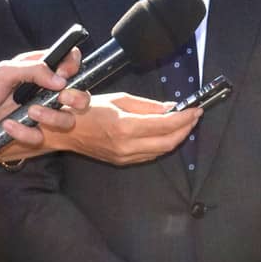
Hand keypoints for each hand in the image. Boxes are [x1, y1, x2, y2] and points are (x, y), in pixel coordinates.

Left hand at [0, 48, 87, 143]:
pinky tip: (8, 125)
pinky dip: (23, 132)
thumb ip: (34, 70)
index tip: (65, 73)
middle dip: (77, 97)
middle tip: (62, 96)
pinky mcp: (30, 132)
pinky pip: (40, 137)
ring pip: (66, 120)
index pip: (71, 64)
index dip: (74, 67)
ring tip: (30, 112)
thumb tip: (61, 81)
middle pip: (80, 95)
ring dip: (51, 117)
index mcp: (41, 71)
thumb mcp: (6, 71)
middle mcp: (45, 92)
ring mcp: (40, 113)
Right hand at [44, 93, 201, 165]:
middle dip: (186, 129)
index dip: (185, 117)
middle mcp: (127, 145)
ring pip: (162, 151)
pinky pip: (150, 155)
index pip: (166, 124)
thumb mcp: (119, 99)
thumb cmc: (87, 110)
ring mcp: (125, 157)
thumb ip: (148, 105)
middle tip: (194, 116)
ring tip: (184, 123)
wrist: (64, 132)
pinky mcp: (123, 162)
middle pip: (169, 142)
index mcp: (126, 126)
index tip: (196, 109)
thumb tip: (171, 107)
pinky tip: (167, 133)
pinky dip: (163, 144)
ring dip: (177, 137)